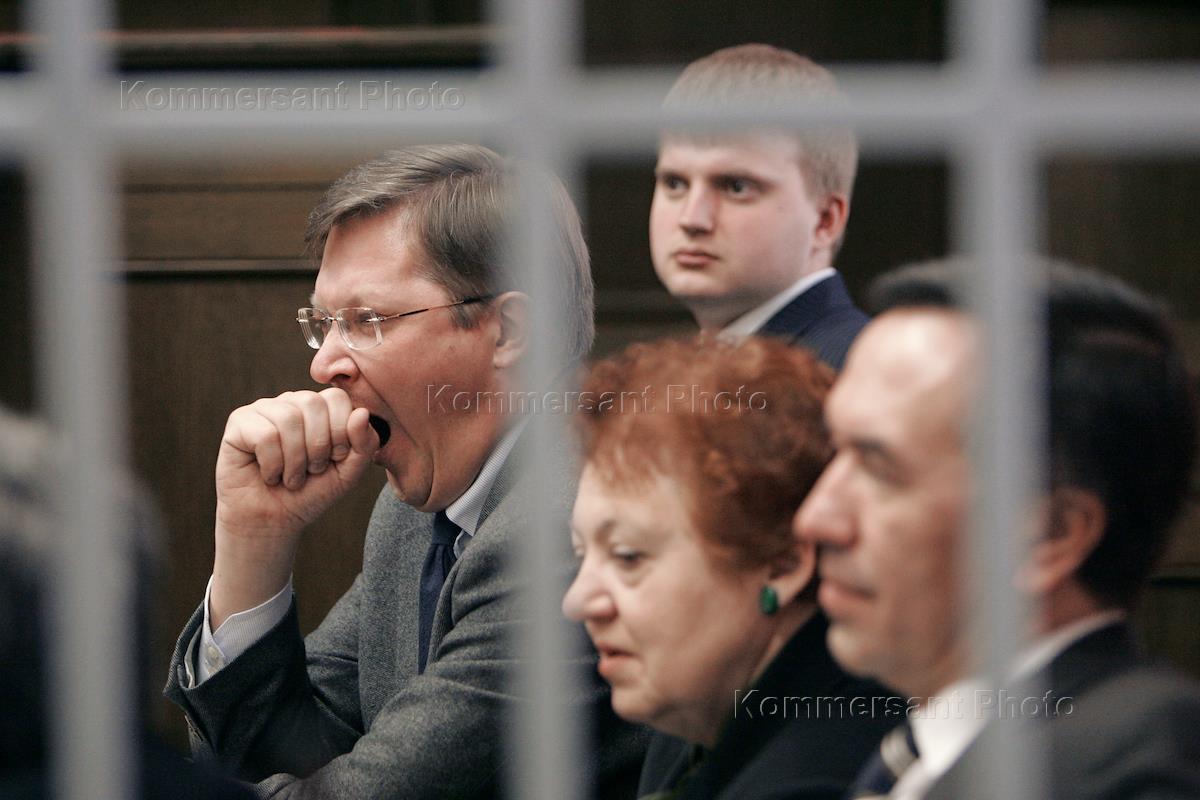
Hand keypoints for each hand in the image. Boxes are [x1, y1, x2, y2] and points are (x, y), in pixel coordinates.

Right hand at [210, 388, 377, 625]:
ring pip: (288, 419)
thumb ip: (364, 444)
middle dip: (318, 446)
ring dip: (295, 460)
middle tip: (312, 470)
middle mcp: (291, 402)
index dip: (341, 431)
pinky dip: (272, 464)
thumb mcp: (348, 473)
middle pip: (313, 403)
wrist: (274, 521)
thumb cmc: (311, 493)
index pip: (337, 398)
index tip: (335, 458)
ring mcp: (263, 409)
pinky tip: (269, 475)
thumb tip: (362, 413)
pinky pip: (264, 435)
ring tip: (291, 477)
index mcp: (320, 408)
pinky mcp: (239, 422)